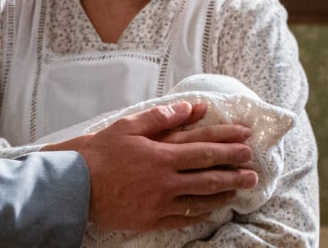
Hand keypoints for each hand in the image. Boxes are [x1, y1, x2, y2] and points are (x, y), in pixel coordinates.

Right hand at [73, 101, 257, 231]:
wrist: (74, 185)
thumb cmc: (98, 153)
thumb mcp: (127, 126)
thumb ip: (161, 117)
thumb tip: (189, 107)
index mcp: (161, 155)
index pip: (204, 149)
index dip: (228, 146)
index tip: (246, 142)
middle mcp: (165, 181)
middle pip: (209, 177)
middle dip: (234, 173)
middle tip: (253, 172)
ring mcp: (160, 203)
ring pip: (200, 200)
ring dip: (222, 195)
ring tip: (238, 190)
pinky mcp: (151, 219)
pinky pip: (183, 218)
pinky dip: (200, 213)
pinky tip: (209, 210)